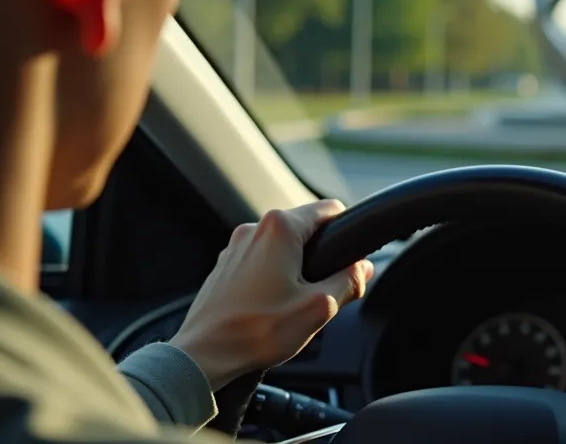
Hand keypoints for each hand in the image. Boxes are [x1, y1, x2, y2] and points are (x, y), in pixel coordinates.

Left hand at [169, 199, 373, 390]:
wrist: (202, 356)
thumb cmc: (257, 331)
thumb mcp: (319, 307)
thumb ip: (348, 282)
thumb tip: (363, 268)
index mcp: (280, 228)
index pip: (330, 209)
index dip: (348, 232)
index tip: (351, 259)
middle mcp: (254, 228)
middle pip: (306, 228)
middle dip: (321, 255)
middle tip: (323, 291)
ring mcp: (235, 247)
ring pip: (282, 247)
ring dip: (295, 268)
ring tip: (294, 304)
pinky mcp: (224, 267)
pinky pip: (260, 262)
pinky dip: (272, 277)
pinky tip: (271, 308)